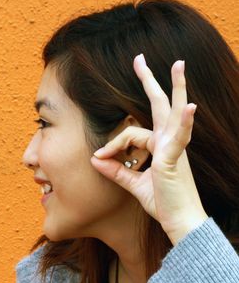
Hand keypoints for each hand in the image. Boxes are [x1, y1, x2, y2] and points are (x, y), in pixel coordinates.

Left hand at [89, 53, 207, 244]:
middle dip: (150, 81)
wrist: (180, 223)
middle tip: (140, 59)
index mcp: (160, 146)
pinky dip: (184, 122)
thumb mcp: (133, 184)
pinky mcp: (175, 159)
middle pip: (160, 105)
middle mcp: (169, 142)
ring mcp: (174, 148)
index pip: (130, 133)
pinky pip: (179, 137)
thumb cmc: (162, 203)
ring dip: (175, 87)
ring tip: (179, 64)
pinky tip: (189, 107)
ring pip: (170, 113)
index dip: (112, 145)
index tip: (99, 158)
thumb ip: (116, 171)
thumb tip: (94, 159)